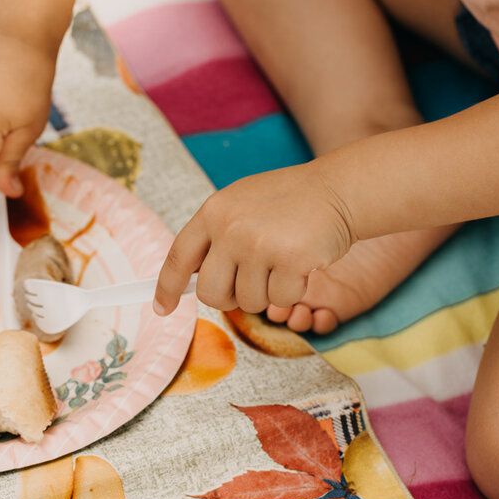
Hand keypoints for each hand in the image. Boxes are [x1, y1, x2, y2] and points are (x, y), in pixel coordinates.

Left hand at [153, 163, 355, 314]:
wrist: (337, 190)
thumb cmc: (287, 202)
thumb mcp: (240, 205)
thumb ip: (214, 236)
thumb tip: (186, 280)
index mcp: (214, 212)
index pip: (179, 257)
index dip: (166, 287)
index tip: (161, 307)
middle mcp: (231, 228)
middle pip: (210, 293)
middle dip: (227, 299)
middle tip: (247, 285)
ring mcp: (259, 244)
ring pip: (248, 301)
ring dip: (266, 292)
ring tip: (281, 261)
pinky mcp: (290, 261)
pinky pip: (280, 300)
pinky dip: (292, 290)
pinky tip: (301, 264)